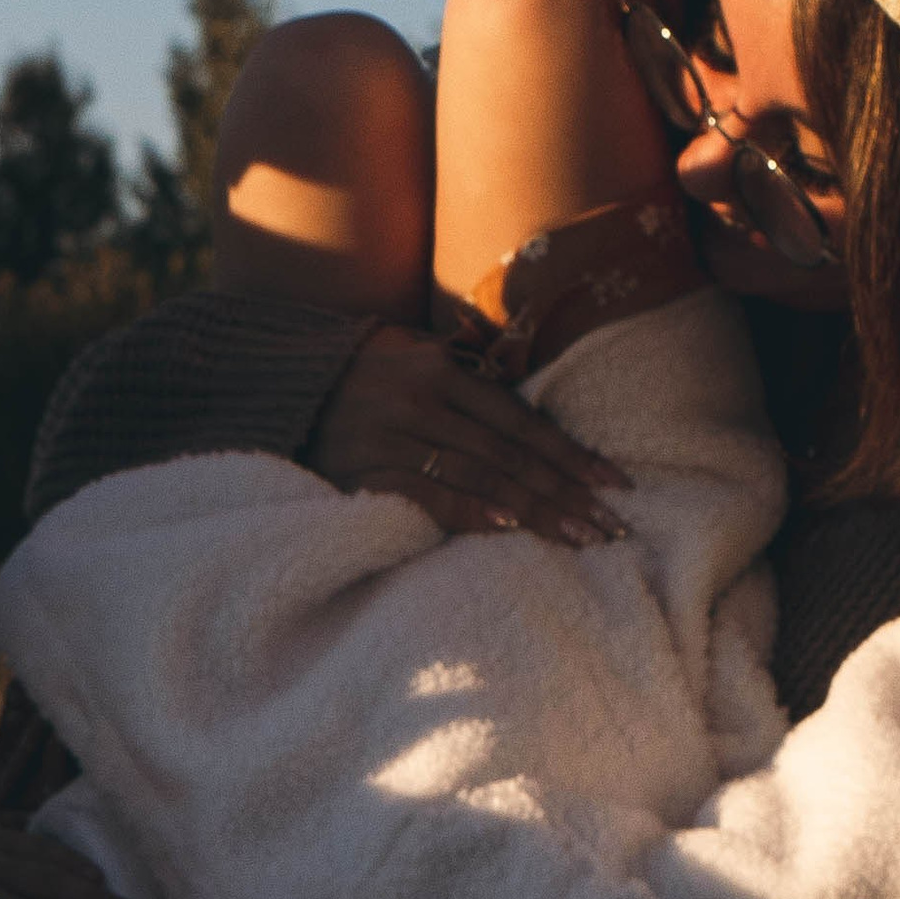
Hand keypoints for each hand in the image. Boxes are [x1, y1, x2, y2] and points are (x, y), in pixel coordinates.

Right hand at [306, 321, 630, 544]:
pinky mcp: (366, 473)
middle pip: (510, 453)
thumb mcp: (417, 361)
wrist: (285, 396)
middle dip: (566, 491)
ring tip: (578, 536)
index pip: (521, 420)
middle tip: (611, 524)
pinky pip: (430, 495)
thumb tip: (536, 418)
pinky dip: (472, 511)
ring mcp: (392, 438)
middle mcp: (420, 401)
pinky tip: (510, 527)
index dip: (571, 453)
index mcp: (441, 371)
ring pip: (480, 475)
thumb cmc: (366, 383)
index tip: (614, 483)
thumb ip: (471, 380)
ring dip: (535, 509)